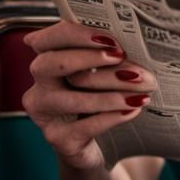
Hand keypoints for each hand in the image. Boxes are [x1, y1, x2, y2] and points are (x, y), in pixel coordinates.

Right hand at [22, 19, 156, 170]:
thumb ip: (109, 55)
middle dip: (88, 57)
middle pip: (50, 63)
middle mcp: (40, 85)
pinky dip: (111, 116)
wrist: (101, 144)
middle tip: (121, 56)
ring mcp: (44, 114)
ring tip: (140, 90)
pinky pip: (83, 126)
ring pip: (70, 99)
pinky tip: (133, 110)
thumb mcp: (105, 72)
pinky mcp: (57, 138)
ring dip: (109, 93)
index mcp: (49, 59)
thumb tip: (135, 41)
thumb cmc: (105, 96)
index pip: (50, 38)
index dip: (76, 35)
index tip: (110, 39)